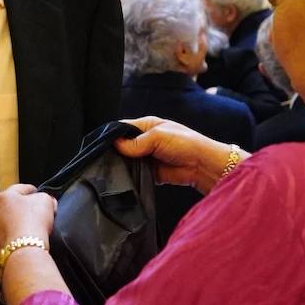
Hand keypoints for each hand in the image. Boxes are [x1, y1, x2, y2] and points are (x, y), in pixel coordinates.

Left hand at [0, 184, 55, 264]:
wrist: (23, 251)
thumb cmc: (33, 223)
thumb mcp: (46, 201)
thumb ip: (45, 197)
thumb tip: (46, 200)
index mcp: (3, 197)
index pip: (20, 189)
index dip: (31, 191)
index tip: (38, 194)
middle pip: (8, 207)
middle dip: (20, 210)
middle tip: (34, 216)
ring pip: (2, 225)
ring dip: (12, 226)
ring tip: (26, 232)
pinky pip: (1, 241)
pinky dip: (9, 242)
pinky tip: (19, 245)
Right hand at [114, 116, 239, 192]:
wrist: (202, 165)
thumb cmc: (185, 143)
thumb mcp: (158, 136)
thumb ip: (136, 142)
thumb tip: (116, 145)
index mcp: (147, 126)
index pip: (124, 128)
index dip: (113, 135)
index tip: (102, 144)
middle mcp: (145, 140)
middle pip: (123, 145)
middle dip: (117, 152)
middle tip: (106, 159)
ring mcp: (148, 157)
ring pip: (128, 161)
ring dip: (124, 165)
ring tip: (115, 170)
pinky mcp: (151, 172)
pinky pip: (136, 174)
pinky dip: (131, 177)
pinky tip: (125, 178)